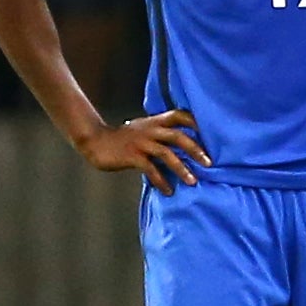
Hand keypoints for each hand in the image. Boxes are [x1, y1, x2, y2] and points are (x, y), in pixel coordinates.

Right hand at [80, 109, 208, 193]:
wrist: (95, 142)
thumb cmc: (121, 139)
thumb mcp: (141, 130)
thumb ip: (158, 133)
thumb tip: (180, 145)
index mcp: (154, 122)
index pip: (179, 115)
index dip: (195, 122)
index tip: (210, 133)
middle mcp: (150, 130)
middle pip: (178, 136)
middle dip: (195, 149)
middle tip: (209, 163)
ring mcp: (141, 142)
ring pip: (167, 153)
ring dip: (181, 168)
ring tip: (192, 182)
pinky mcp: (132, 156)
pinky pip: (151, 168)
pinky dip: (161, 180)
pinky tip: (168, 191)